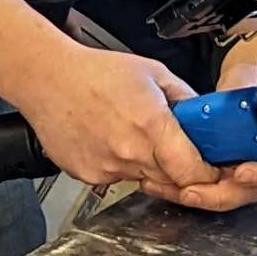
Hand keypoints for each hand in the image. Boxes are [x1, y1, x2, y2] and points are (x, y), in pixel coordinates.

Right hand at [8, 41, 209, 195]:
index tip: (209, 168)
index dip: (207, 174)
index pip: (194, 173)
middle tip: (170, 146)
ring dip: (148, 165)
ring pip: (144, 180)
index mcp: (152, 125)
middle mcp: (130, 152)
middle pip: (172, 182)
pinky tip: (109, 140)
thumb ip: (186, 99)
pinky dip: (120, 165)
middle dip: (178, 169)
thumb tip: (208, 120)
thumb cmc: (95, 73)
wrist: (47, 79)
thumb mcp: (154, 73)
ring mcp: (107, 168)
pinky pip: (117, 179)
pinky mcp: (88, 176)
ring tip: (130, 134)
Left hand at [168, 21, 256, 211]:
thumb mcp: (252, 85)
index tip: (242, 174)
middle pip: (252, 190)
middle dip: (222, 195)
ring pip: (229, 194)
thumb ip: (249, 94)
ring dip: (203, 196)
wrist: (238, 87)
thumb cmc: (250, 84)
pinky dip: (191, 188)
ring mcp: (247, 171)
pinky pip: (212, 188)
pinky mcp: (226, 173)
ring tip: (178, 190)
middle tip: (195, 191)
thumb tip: (234, 102)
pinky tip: (169, 184)